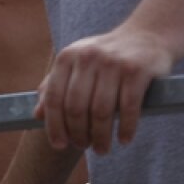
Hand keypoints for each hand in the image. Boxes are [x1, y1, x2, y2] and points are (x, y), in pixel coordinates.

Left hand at [36, 28, 173, 153]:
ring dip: (101, 137)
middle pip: (76, 107)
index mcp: (68, 56)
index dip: (54, 126)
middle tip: (84, 146)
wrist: (146, 35)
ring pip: (101, 111)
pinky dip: (125, 128)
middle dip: (78, 134)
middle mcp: (88, 57)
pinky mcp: (136, 70)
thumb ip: (55, 86)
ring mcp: (113, 63)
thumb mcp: (76, 63)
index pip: (54, 97)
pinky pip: (128, 108)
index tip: (59, 145)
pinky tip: (124, 139)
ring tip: (102, 148)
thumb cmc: (106, 56)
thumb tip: (37, 115)